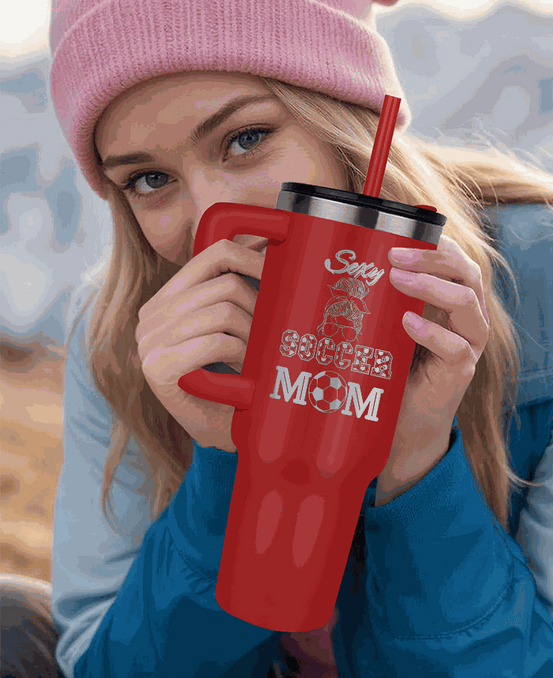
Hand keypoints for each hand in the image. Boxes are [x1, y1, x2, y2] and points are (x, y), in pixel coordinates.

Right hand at [134, 240, 263, 452]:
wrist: (219, 433)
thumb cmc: (233, 379)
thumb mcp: (234, 328)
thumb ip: (239, 291)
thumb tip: (271, 243)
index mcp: (167, 299)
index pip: (213, 255)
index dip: (252, 257)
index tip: (280, 273)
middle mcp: (151, 315)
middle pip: (225, 285)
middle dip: (259, 310)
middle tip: (270, 337)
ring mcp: (148, 342)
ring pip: (224, 311)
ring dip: (253, 337)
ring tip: (255, 357)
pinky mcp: (156, 368)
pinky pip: (215, 341)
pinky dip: (240, 355)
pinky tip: (243, 372)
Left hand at [378, 234, 489, 500]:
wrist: (402, 424)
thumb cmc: (392, 369)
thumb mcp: (384, 326)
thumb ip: (378, 299)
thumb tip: (336, 262)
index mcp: (452, 301)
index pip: (457, 260)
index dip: (434, 244)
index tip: (398, 237)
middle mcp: (468, 318)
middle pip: (468, 273)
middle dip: (432, 258)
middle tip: (394, 257)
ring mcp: (469, 345)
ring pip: (466, 303)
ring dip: (430, 286)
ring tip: (396, 281)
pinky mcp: (461, 372)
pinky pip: (456, 347)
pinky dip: (431, 332)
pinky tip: (407, 324)